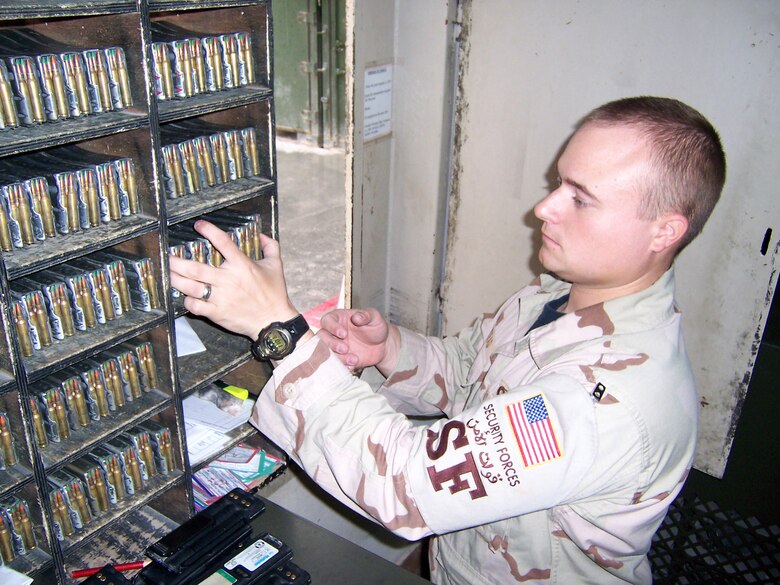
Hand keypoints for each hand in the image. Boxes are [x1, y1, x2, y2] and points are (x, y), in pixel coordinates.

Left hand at [168, 220, 298, 339]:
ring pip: (191, 287)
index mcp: (242, 265)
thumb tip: (262, 235)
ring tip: (168, 274)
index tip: (198, 225)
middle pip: (195, 268)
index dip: (209, 230)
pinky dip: (187, 301)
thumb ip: (271, 247)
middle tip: (166, 257)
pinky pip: (195, 306)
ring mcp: (221, 298)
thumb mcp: (276, 266)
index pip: (223, 242)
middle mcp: (228, 280)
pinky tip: (185, 296)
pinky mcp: (217, 313)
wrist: (273, 320)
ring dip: (176, 280)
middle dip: (177, 262)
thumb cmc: (274, 293)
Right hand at [318, 308, 399, 372]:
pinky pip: (335, 364)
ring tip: (354, 359)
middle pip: (322, 337)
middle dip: (331, 344)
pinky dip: (342, 366)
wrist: (382, 345)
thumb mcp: (375, 317)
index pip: (327, 320)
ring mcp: (335, 346)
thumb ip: (366, 315)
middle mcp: (333, 333)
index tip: (343, 334)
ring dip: (338, 358)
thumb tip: (356, 317)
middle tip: (345, 348)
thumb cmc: (376, 327)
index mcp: (339, 318)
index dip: (332, 327)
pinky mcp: (340, 359)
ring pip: (326, 352)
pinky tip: (352, 366)